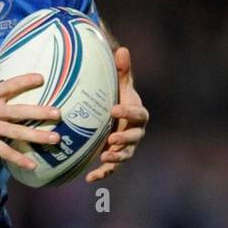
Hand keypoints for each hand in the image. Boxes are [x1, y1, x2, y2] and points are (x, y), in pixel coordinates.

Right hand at [0, 44, 61, 170]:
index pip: (9, 85)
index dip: (25, 81)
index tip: (42, 78)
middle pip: (19, 111)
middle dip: (40, 112)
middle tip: (58, 113)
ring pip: (15, 132)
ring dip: (36, 136)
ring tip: (55, 138)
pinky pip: (3, 152)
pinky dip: (18, 158)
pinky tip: (32, 165)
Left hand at [85, 46, 148, 182]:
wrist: (112, 113)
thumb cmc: (115, 95)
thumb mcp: (118, 83)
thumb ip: (122, 70)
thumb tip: (122, 49)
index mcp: (137, 112)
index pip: (138, 113)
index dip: (128, 112)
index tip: (114, 109)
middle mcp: (135, 131)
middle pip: (135, 137)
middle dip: (124, 139)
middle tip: (112, 139)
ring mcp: (126, 146)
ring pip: (125, 155)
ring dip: (116, 158)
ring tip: (104, 157)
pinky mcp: (115, 157)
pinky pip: (111, 168)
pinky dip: (102, 173)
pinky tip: (89, 178)